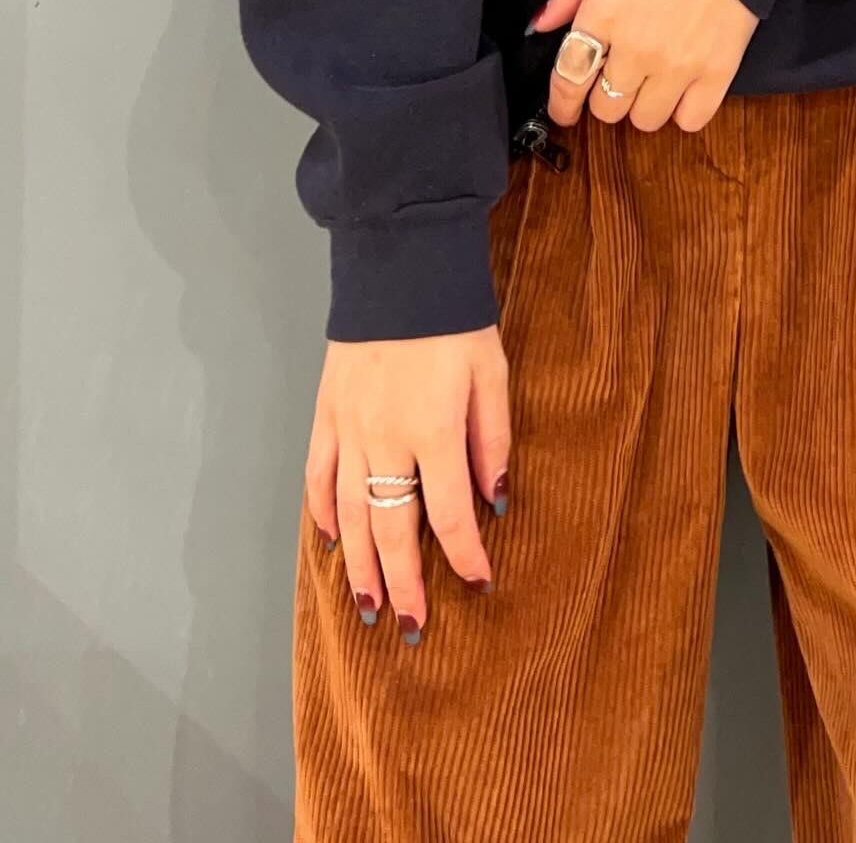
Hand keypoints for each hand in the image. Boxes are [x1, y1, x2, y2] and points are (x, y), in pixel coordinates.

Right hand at [306, 326, 510, 642]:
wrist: (398, 268)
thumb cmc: (454, 320)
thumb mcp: (491, 373)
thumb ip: (493, 439)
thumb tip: (497, 498)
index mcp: (433, 431)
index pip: (450, 513)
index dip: (464, 555)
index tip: (477, 583)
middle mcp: (385, 440)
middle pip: (392, 529)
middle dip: (404, 583)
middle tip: (412, 626)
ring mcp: (348, 430)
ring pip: (350, 515)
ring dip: (359, 564)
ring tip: (369, 605)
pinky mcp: (325, 414)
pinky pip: (319, 476)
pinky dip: (324, 512)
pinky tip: (333, 540)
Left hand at [532, 0, 758, 132]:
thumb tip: (544, 22)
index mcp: (603, 14)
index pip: (568, 79)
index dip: (562, 103)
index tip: (565, 109)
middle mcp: (636, 47)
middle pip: (606, 108)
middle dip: (605, 96)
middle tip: (618, 77)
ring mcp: (678, 64)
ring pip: (646, 120)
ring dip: (643, 106)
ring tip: (653, 81)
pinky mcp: (717, 71)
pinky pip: (691, 119)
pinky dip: (684, 111)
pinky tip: (684, 90)